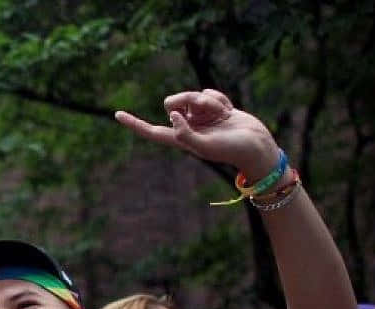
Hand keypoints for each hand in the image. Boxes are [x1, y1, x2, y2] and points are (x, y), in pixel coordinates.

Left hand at [115, 89, 279, 178]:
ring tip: (222, 114)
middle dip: (189, 99)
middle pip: (173, 103)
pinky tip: (228, 111)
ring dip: (208, 101)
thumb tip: (171, 115)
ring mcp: (200, 117)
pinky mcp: (214, 108)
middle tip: (208, 110)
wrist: (257, 146)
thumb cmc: (232, 151)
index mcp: (180, 139)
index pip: (151, 131)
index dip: (134, 123)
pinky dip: (219, 99)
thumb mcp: (206, 146)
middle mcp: (187, 127)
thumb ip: (185, 134)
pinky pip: (208, 92)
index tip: (117, 114)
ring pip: (193, 96)